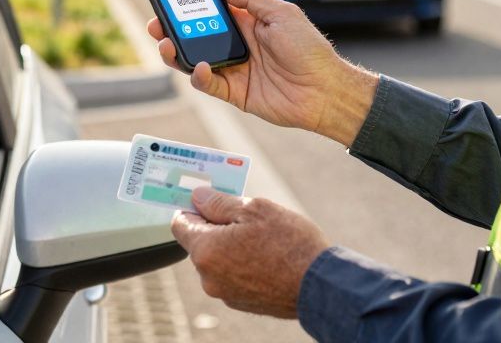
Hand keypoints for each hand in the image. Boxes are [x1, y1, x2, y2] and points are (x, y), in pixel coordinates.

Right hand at [147, 0, 378, 144]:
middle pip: (197, 34)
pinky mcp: (235, 92)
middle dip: (174, 27)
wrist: (325, 91)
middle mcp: (238, 44)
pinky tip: (199, 67)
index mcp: (248, 22)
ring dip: (178, 51)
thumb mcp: (282, 14)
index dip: (192, 2)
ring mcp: (234, 69)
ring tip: (166, 43)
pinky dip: (200, 76)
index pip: (212, 9)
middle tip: (157, 20)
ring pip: (196, 59)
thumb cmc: (310, 50)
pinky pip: (210, 84)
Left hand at [171, 186, 328, 318]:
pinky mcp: (241, 303)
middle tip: (245, 215)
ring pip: (218, 260)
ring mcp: (224, 293)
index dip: (192, 207)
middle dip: (217, 226)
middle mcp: (208, 277)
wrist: (320, 286)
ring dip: (231, 246)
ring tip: (262, 237)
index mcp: (206, 250)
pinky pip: (232, 276)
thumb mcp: (255, 209)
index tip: (207, 199)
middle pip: (200, 242)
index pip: (180, 223)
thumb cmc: (290, 245)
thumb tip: (198, 197)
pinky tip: (267, 256)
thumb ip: (220, 203)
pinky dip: (242, 264)